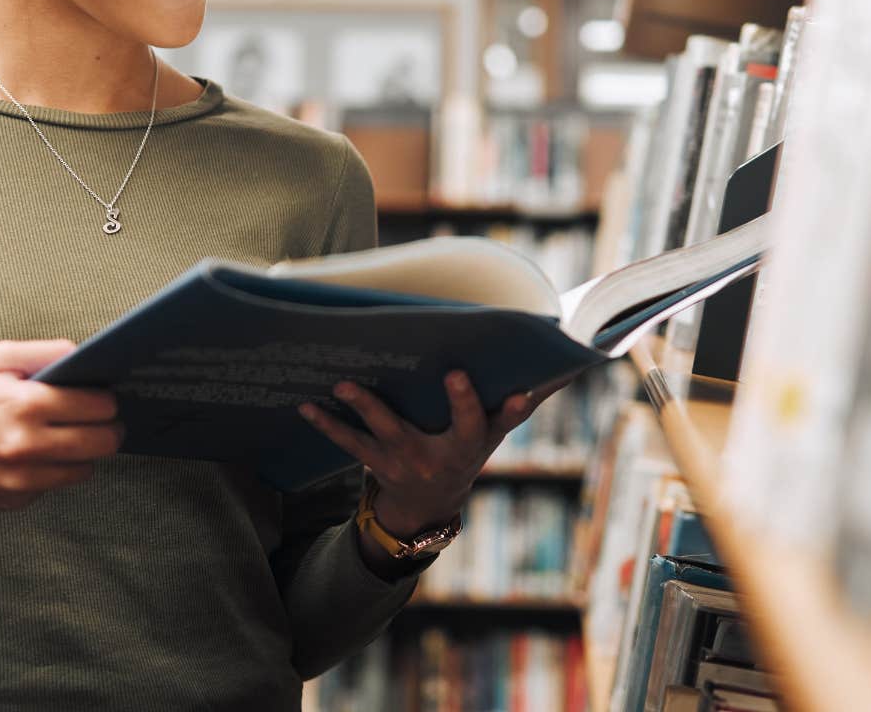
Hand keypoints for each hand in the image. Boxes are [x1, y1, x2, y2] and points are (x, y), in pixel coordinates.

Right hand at [0, 339, 123, 563]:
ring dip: (85, 452)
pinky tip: (32, 454)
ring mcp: (23, 478)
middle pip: (103, 442)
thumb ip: (39, 352)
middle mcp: (28, 445)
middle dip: (109, 427)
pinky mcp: (16, 499)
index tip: (102, 394)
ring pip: (86, 468)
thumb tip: (81, 353)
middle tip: (102, 419)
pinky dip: (53, 470)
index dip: (106, 398)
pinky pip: (55, 484)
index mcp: (24, 403)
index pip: (97, 405)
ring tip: (67, 435)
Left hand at [297, 371, 560, 536]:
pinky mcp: (378, 461)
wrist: (428, 505)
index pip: (505, 422)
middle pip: (459, 428)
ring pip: (391, 432)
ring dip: (366, 407)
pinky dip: (327, 424)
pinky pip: (350, 442)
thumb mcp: (493, 432)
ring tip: (344, 383)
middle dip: (462, 402)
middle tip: (456, 374)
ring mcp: (411, 460)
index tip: (524, 389)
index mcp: (477, 442)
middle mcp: (448, 453)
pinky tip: (306, 405)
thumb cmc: (465, 451)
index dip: (517, 408)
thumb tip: (564, 366)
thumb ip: (519, 401)